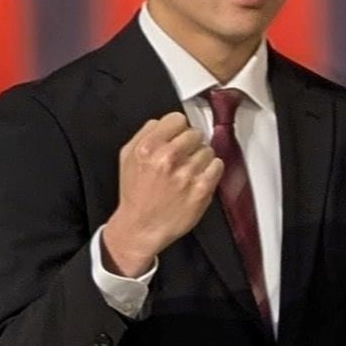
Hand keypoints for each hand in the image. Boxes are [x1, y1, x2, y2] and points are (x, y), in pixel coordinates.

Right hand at [101, 113, 220, 276]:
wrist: (142, 226)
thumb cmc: (136, 193)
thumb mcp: (128, 157)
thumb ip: (146, 134)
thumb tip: (165, 123)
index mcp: (148, 147)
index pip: (177, 119)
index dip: (178, 129)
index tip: (178, 138)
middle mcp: (168, 157)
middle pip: (195, 133)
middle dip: (190, 144)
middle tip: (184, 157)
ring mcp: (187, 173)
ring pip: (208, 149)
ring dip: (201, 159)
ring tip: (189, 171)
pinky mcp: (202, 188)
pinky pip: (218, 165)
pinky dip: (211, 171)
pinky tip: (198, 179)